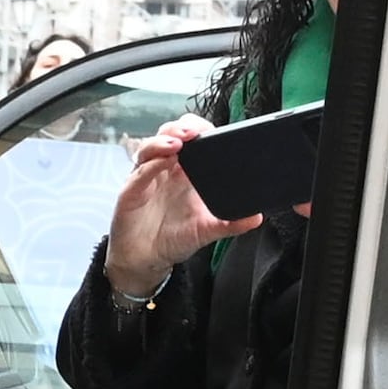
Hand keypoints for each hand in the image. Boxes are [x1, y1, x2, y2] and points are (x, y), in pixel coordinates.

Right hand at [101, 119, 259, 304]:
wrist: (147, 260)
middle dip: (180, 129)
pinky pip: (139, 173)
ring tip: (178, 144)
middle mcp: (165, 169)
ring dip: (163, 141)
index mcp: (185, 171)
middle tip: (193, 133)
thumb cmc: (172, 238)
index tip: (210, 131)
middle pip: (169, 135)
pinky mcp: (131, 191)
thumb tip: (256, 218)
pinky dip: (150, 165)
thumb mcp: (207, 230)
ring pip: (150, 147)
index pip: (191, 139)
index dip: (198, 129)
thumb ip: (230, 223)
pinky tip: (161, 162)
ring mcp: (146, 177)